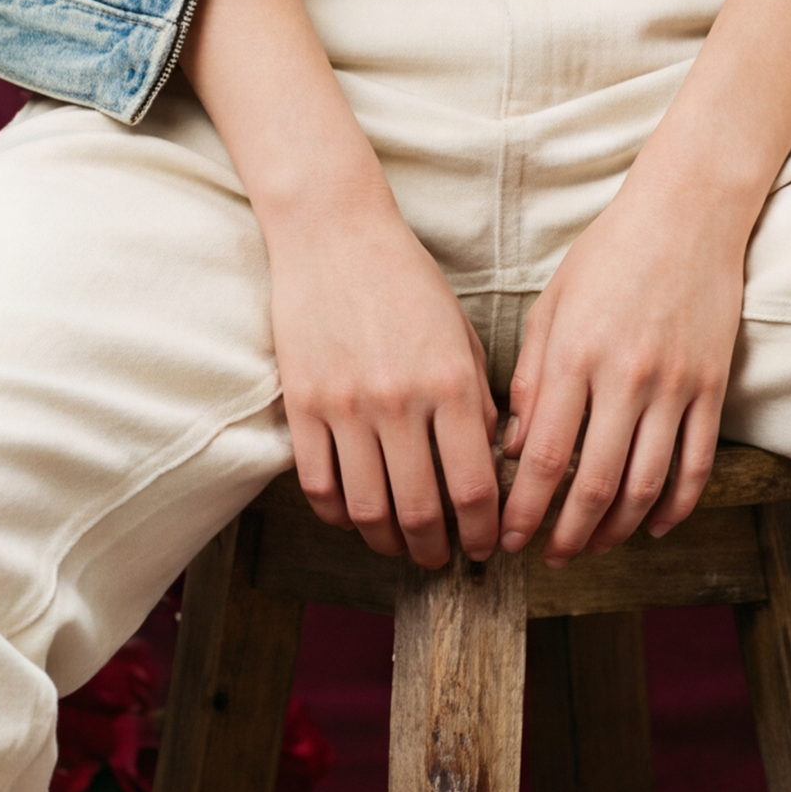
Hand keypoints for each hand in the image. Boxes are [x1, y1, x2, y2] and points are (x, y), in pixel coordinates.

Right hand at [264, 177, 504, 568]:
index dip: (486, 532)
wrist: (333, 233)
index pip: (476, 488)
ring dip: (388, 541)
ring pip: (367, 509)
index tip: (488, 547)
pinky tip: (355, 515)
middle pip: (422, 511)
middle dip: (437, 550)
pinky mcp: (302, 404)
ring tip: (400, 546)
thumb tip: (487, 467)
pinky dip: (338, 514)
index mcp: (451, 383)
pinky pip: (318, 484)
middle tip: (443, 559)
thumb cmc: (406, 281)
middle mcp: (400, 401)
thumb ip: (477, 402)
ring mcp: (346, 406)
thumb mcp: (461, 336)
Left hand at [499, 153, 752, 559]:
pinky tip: (652, 525)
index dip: (525, 510)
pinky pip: (697, 464)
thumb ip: (532, 380)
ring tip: (593, 547)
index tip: (508, 538)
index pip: (545, 458)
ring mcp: (675, 386)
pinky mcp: (712, 387)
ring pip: (645, 484)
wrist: (688, 214)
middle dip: (566, 534)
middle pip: (594, 484)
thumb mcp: (552, 306)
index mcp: (575, 358)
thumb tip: (514, 451)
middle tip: (547, 557)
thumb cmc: (608, 255)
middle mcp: (626, 378)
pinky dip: (676, 505)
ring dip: (616, 529)